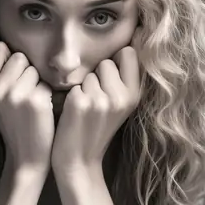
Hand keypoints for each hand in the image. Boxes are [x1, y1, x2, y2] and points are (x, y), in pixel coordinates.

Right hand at [0, 13, 54, 175]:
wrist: (28, 157)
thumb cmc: (15, 121)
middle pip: (14, 53)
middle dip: (24, 67)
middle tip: (22, 91)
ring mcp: (11, 94)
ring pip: (32, 65)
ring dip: (37, 80)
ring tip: (32, 101)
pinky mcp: (32, 100)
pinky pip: (45, 80)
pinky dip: (48, 93)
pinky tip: (41, 110)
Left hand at [50, 37, 141, 177]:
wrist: (78, 161)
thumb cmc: (96, 129)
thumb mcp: (120, 106)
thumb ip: (123, 79)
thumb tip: (124, 44)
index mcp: (135, 95)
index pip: (128, 53)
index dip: (115, 61)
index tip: (109, 78)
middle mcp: (122, 96)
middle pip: (106, 61)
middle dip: (96, 76)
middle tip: (94, 101)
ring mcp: (101, 100)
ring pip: (87, 72)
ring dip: (82, 86)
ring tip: (83, 109)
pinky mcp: (80, 103)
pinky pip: (72, 84)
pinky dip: (69, 95)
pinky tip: (72, 113)